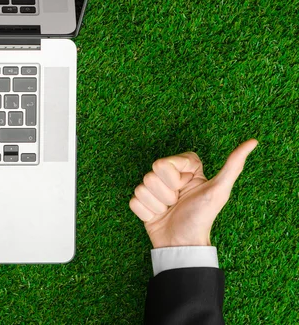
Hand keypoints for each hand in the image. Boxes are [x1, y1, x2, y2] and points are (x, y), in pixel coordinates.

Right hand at [129, 139, 257, 247]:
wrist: (182, 245)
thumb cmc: (202, 218)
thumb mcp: (219, 190)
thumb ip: (233, 165)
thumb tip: (253, 141)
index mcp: (186, 169)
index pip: (165, 163)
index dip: (174, 177)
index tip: (185, 187)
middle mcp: (169, 177)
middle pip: (150, 174)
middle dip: (165, 193)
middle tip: (177, 202)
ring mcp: (154, 190)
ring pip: (141, 187)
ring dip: (156, 204)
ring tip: (168, 211)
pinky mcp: (142, 202)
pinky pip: (134, 201)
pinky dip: (146, 212)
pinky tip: (157, 217)